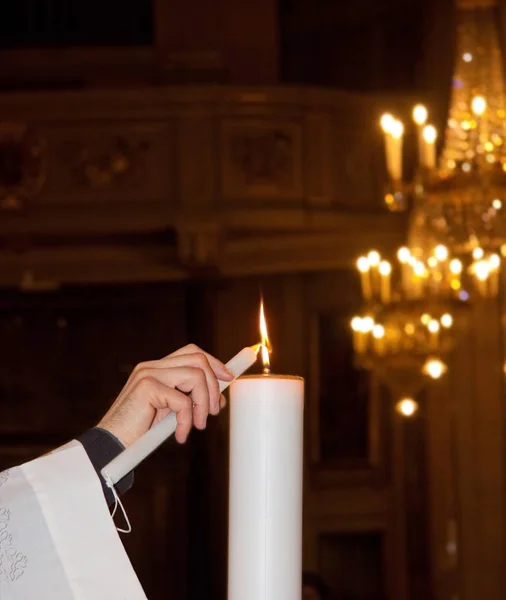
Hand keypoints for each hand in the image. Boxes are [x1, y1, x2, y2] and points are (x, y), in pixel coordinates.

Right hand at [98, 344, 233, 446]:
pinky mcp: (147, 388)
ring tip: (198, 425)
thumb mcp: (169, 411)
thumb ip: (188, 399)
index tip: (228, 377)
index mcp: (156, 368)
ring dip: (203, 404)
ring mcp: (148, 374)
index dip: (213, 362)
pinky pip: (183, 401)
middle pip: (197, 359)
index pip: (191, 353)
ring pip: (195, 376)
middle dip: (213, 384)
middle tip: (214, 411)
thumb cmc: (138, 431)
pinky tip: (180, 435)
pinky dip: (187, 421)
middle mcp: (151, 366)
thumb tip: (218, 397)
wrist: (111, 446)